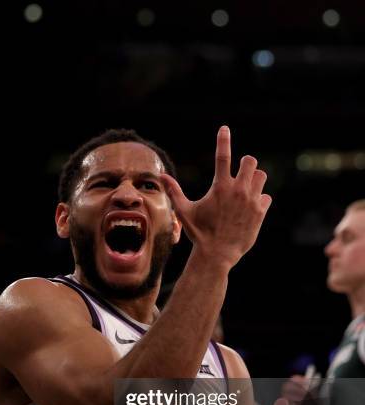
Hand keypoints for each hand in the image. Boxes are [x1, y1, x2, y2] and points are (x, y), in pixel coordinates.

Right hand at [160, 126, 271, 267]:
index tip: (224, 128)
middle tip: (240, 173)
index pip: (222, 156)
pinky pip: (266, 197)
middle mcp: (238, 190)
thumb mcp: (184, 211)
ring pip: (261, 176)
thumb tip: (161, 175)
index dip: (223, 139)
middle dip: (245, 164)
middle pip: (250, 161)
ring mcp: (251, 201)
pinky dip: (260, 199)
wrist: (217, 254)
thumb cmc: (199, 233)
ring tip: (245, 191)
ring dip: (254, 179)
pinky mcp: (260, 212)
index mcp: (220, 187)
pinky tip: (251, 208)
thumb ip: (174, 191)